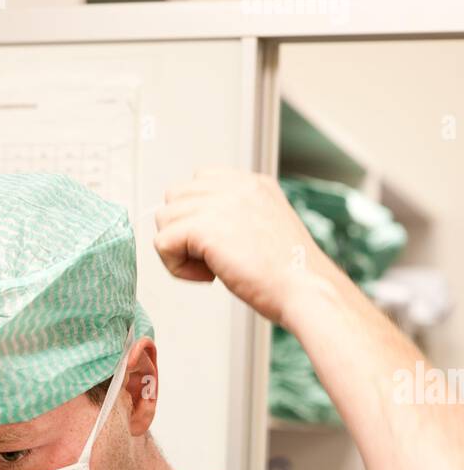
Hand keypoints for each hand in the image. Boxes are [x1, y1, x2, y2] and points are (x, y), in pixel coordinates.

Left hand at [153, 167, 339, 325]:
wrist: (306, 289)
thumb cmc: (290, 275)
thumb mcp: (265, 231)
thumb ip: (237, 219)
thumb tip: (200, 231)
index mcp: (253, 184)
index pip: (200, 180)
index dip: (198, 216)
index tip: (219, 244)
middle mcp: (236, 186)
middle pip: (176, 196)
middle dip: (184, 231)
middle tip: (211, 259)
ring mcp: (220, 202)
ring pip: (165, 219)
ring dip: (179, 249)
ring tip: (209, 269)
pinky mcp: (205, 227)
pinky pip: (162, 242)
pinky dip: (176, 267)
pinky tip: (207, 277)